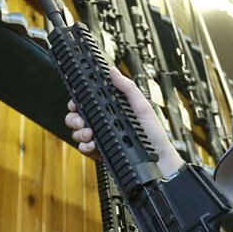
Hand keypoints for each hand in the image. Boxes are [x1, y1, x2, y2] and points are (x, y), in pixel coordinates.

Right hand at [63, 67, 182, 177]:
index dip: (78, 102)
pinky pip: (84, 149)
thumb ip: (127, 88)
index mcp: (112, 110)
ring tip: (90, 134)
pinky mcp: (101, 153)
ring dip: (80, 133)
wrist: (158, 160)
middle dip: (75, 119)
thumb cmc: (153, 134)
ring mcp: (101, 139)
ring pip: (78, 133)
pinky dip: (85, 147)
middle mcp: (104, 124)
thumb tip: (114, 71)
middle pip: (78, 118)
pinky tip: (94, 145)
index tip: (76, 103)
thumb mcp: (142, 107)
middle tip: (82, 121)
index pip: (88, 103)